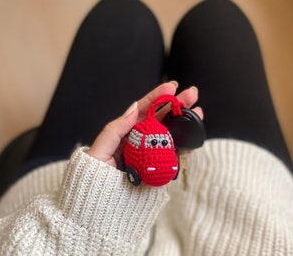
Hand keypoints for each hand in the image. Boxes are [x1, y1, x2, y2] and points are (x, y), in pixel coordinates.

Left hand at [86, 82, 202, 166]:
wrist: (99, 205)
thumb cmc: (94, 177)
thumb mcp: (100, 150)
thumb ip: (115, 129)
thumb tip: (134, 107)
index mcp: (125, 133)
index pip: (142, 111)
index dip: (157, 97)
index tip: (170, 86)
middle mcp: (139, 141)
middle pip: (160, 119)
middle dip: (176, 105)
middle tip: (192, 94)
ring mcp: (150, 154)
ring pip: (169, 134)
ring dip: (184, 123)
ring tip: (198, 113)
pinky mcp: (157, 169)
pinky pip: (173, 155)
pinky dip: (184, 146)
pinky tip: (193, 137)